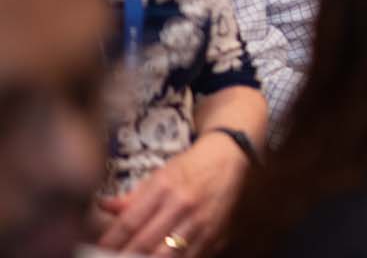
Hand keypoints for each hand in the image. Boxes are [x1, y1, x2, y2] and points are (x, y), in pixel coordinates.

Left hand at [95, 132, 250, 255]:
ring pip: (169, 255)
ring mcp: (202, 221)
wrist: (230, 157)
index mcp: (165, 187)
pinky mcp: (216, 233)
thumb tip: (103, 207)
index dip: (111, 241)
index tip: (98, 250)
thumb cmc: (191, 166)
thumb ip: (132, 196)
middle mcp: (184, 205)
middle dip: (125, 256)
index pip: (130, 222)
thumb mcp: (160, 175)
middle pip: (146, 242)